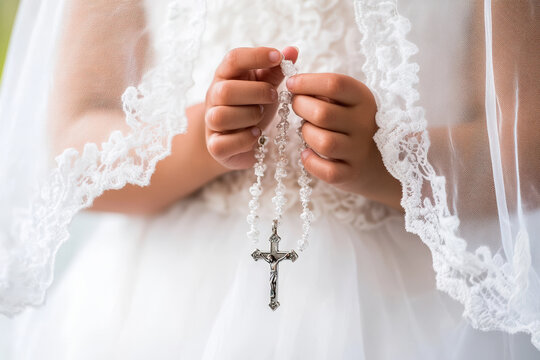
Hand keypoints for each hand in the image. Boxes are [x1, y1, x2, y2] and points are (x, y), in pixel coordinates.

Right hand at [205, 46, 297, 169]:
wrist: (239, 139)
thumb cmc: (252, 107)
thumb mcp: (265, 86)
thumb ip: (275, 70)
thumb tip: (292, 50)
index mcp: (226, 76)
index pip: (233, 59)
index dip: (256, 55)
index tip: (279, 57)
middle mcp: (214, 97)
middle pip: (225, 90)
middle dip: (256, 92)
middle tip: (274, 96)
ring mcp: (211, 122)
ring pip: (221, 116)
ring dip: (249, 116)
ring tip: (261, 116)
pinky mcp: (215, 146)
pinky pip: (223, 143)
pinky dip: (244, 139)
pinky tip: (256, 133)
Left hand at [287, 73, 401, 208]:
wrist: (380, 160)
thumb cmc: (352, 123)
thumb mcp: (348, 101)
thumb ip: (325, 92)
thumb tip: (294, 85)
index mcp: (363, 99)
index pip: (334, 84)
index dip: (307, 82)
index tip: (291, 84)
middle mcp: (364, 124)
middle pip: (323, 114)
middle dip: (300, 107)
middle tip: (297, 106)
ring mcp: (358, 151)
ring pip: (323, 142)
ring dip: (307, 134)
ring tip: (308, 131)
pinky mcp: (351, 173)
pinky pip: (326, 171)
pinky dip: (311, 162)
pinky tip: (308, 154)